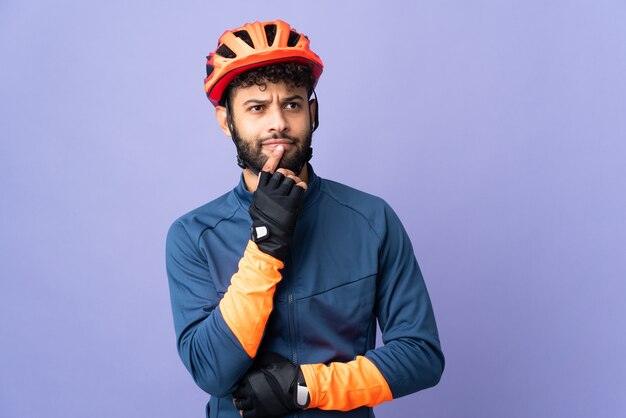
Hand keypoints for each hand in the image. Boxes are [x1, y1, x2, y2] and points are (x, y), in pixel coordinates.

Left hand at [233, 352, 308, 417]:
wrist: (297, 388)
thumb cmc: (286, 372)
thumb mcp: (272, 359)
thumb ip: (259, 360)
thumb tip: (251, 357)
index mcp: (251, 378)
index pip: (237, 381)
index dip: (238, 381)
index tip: (241, 381)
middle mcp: (250, 391)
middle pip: (236, 394)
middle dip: (237, 392)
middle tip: (240, 391)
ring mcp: (254, 403)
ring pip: (239, 405)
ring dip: (239, 402)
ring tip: (242, 400)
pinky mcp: (261, 413)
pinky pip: (246, 415)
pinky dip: (244, 412)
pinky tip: (246, 409)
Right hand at [249, 146, 306, 261]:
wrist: (271, 235)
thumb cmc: (264, 221)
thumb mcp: (258, 203)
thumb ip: (263, 191)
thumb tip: (267, 179)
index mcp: (261, 190)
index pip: (268, 168)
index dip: (275, 157)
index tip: (280, 148)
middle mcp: (270, 190)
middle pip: (282, 172)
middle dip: (288, 175)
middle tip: (290, 182)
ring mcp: (280, 195)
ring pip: (291, 179)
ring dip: (295, 182)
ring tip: (293, 191)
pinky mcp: (291, 201)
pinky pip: (300, 187)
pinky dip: (301, 187)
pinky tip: (300, 193)